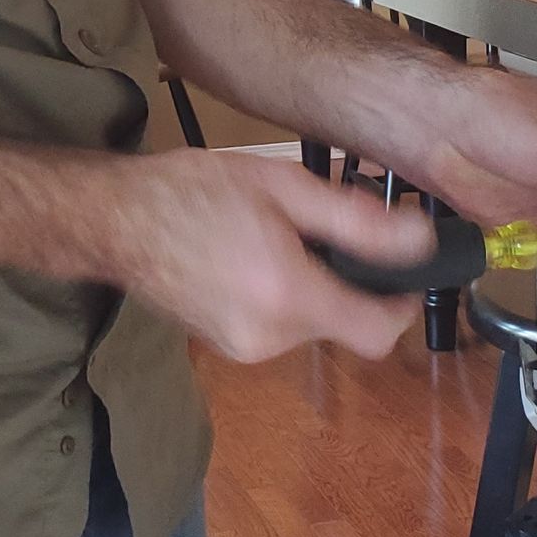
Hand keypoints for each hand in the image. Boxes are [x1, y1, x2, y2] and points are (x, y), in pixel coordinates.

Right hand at [99, 152, 437, 363]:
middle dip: (344, 283)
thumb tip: (420, 240)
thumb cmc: (193, 191)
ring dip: (310, 290)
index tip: (401, 276)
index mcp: (287, 296)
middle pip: (343, 325)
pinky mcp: (227, 349)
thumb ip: (357, 220)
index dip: (401, 306)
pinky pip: (279, 328)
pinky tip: (251, 260)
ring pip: (311, 326)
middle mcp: (268, 337)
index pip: (377, 333)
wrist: (116, 220)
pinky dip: (281, 300)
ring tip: (275, 241)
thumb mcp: (284, 186)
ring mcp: (244, 349)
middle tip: (318, 233)